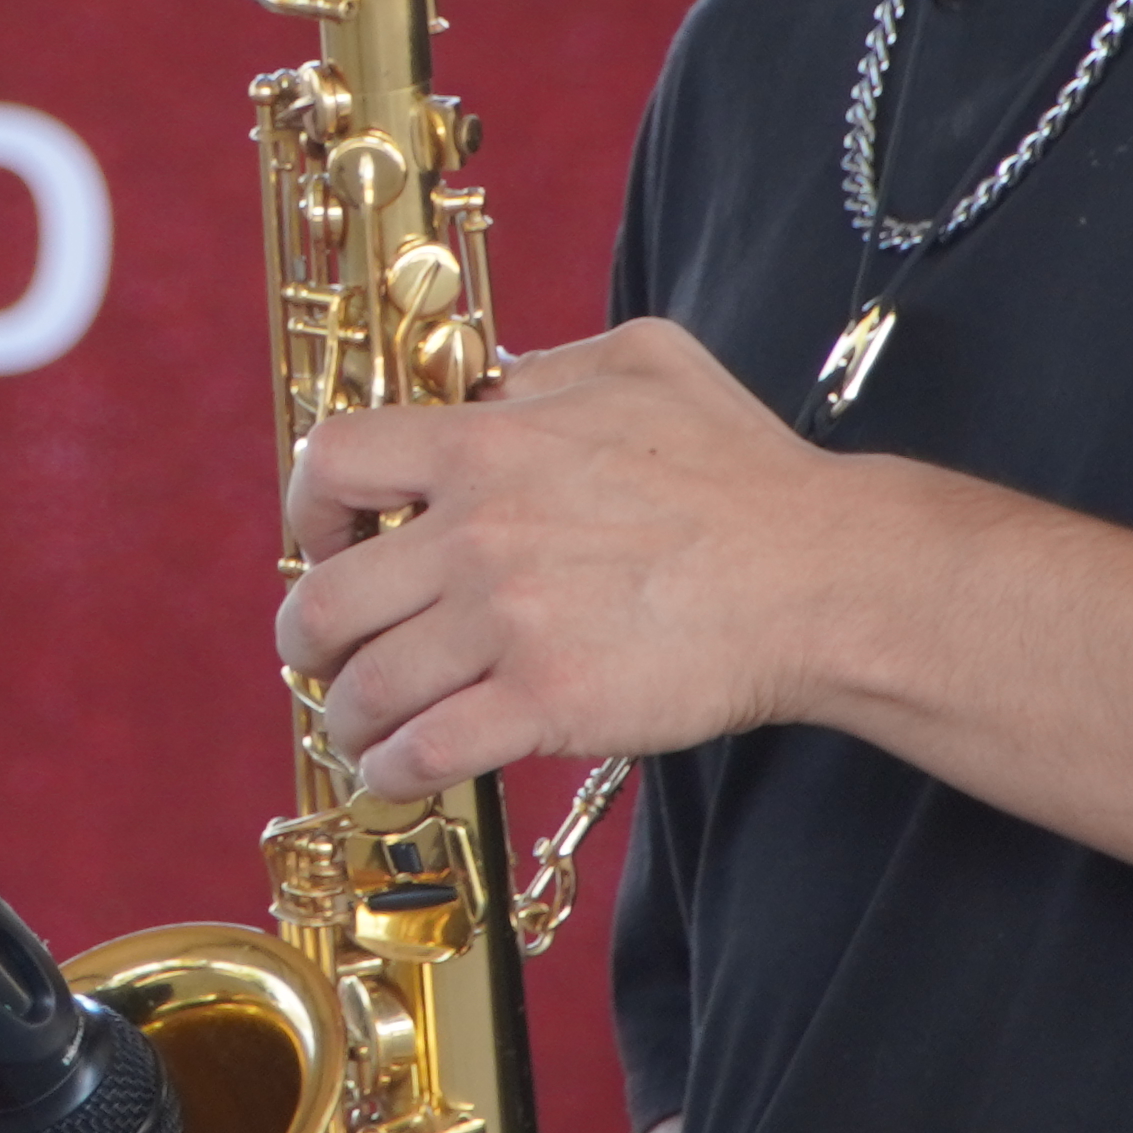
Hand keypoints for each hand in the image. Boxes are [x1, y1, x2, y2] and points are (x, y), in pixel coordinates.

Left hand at [274, 320, 855, 799]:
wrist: (821, 576)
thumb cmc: (747, 473)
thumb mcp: (645, 362)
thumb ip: (548, 368)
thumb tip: (493, 385)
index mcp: (487, 444)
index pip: (334, 463)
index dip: (310, 510)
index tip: (328, 542)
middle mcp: (478, 532)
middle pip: (325, 599)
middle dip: (311, 640)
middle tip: (331, 656)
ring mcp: (508, 623)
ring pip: (366, 687)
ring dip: (350, 717)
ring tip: (365, 728)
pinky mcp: (546, 703)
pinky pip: (423, 751)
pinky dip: (391, 770)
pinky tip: (399, 770)